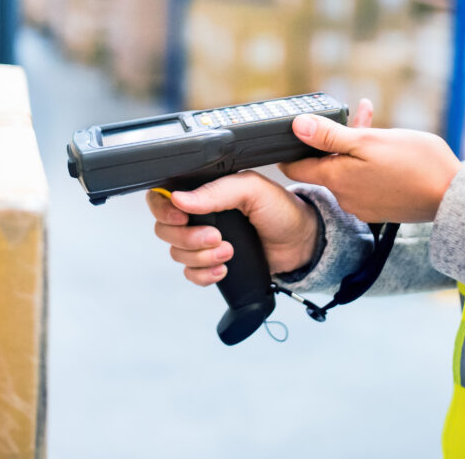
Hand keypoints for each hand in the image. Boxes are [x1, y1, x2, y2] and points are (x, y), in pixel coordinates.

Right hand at [146, 172, 317, 286]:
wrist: (301, 244)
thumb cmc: (281, 210)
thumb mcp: (252, 190)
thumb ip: (216, 191)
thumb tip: (181, 199)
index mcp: (205, 190)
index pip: (164, 196)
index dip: (164, 210)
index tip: (181, 218)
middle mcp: (199, 214)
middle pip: (166, 229)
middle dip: (188, 238)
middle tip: (216, 237)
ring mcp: (203, 240)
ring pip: (177, 253)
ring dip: (200, 257)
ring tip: (228, 252)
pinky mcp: (210, 262)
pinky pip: (190, 274)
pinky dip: (203, 274)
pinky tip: (223, 269)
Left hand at [279, 111, 460, 223]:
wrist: (455, 196)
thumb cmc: (415, 164)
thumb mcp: (369, 141)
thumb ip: (330, 136)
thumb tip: (297, 127)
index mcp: (336, 179)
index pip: (295, 167)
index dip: (291, 148)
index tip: (293, 132)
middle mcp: (344, 197)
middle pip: (325, 164)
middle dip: (334, 138)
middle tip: (350, 114)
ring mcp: (363, 205)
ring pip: (347, 169)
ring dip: (355, 146)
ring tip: (372, 120)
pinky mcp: (381, 207)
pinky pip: (364, 180)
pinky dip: (369, 162)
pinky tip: (387, 145)